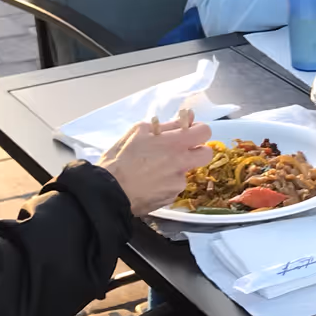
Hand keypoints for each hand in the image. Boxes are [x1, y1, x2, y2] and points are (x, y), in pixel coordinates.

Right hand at [97, 110, 211, 215]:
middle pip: (206, 154)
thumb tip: (188, 117)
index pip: (205, 131)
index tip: (188, 132)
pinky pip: (175, 187)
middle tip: (179, 151)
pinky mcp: (171, 198)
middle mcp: (182, 163)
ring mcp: (178, 182)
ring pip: (187, 172)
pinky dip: (166, 184)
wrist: (109, 192)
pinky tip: (149, 183)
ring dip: (176, 169)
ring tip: (152, 170)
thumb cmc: (120, 158)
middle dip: (197, 150)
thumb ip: (168, 125)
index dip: (198, 130)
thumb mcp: (139, 132)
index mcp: (175, 143)